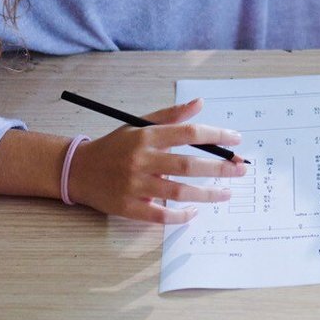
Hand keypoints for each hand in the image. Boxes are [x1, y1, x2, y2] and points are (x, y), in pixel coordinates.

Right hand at [65, 99, 248, 223]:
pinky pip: (159, 215)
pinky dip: (180, 215)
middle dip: (219, 168)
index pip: (187, 133)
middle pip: (187, 164)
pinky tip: (195, 212)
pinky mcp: (128, 206)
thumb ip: (170, 115)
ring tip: (226, 193)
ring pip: (178, 191)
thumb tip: (199, 103)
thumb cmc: (115, 146)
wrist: (78, 170)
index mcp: (146, 136)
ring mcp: (134, 184)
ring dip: (207, 194)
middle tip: (240, 169)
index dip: (215, 135)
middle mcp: (141, 159)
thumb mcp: (139, 125)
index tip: (236, 139)